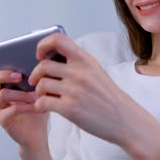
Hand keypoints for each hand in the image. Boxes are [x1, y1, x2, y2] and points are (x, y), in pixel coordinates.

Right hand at [0, 39, 49, 153]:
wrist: (38, 131)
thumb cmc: (37, 104)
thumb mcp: (39, 84)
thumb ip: (38, 71)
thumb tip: (50, 53)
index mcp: (4, 80)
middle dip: (4, 74)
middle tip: (18, 75)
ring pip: (2, 94)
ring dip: (20, 93)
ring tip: (35, 96)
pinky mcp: (3, 119)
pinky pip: (11, 110)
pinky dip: (25, 107)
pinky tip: (37, 106)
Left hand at [28, 33, 159, 159]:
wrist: (124, 119)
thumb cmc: (107, 96)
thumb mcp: (95, 71)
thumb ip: (76, 62)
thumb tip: (49, 56)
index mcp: (85, 60)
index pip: (58, 39)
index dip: (42, 44)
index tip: (39, 55)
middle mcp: (80, 72)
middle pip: (43, 65)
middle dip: (35, 74)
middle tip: (36, 81)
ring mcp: (74, 90)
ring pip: (41, 84)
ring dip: (38, 92)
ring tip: (43, 96)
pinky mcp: (70, 108)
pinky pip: (43, 102)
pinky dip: (39, 105)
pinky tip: (44, 107)